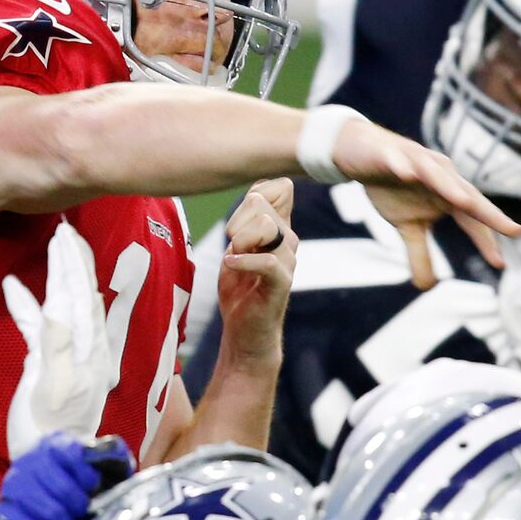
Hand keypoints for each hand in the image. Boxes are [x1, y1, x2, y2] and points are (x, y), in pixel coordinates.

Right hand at [0, 434, 135, 519]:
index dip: (84, 473)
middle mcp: (31, 458)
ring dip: (63, 517)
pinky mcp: (7, 503)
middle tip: (83, 510)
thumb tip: (119, 453)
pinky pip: (28, 519)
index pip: (69, 453)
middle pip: (57, 482)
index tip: (93, 486)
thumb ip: (111, 458)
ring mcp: (16, 480)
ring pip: (44, 504)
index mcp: (55, 443)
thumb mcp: (93, 466)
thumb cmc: (74, 481)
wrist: (42, 495)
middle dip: (75, 500)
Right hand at [4, 220, 113, 458]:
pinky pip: (37, 327)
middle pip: (79, 294)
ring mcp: (65, 354)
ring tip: (51, 246)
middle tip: (64, 230)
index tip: (65, 236)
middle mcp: (83, 347)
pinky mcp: (45, 364)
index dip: (74, 266)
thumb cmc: (52, 430)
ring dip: (55, 276)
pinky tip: (11, 286)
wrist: (48, 461)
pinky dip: (26, 306)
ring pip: (61, 306)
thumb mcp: (55, 389)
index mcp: (90, 350)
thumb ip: (57, 347)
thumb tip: (57, 308)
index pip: (84, 297)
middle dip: (72, 261)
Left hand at [216, 178, 297, 364]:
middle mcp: (288, 240)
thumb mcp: (237, 246)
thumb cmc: (240, 289)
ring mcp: (288, 261)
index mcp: (280, 228)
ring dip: (241, 241)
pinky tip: (232, 266)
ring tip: (235, 258)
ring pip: (267, 226)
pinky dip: (243, 261)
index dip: (256, 192)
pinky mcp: (281, 284)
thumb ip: (246, 220)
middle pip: (262, 201)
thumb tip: (256, 192)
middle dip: (237, 218)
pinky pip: (268, 261)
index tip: (239, 221)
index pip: (281, 187)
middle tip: (233, 245)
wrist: (244, 333)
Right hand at [332, 122, 520, 290]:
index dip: (487, 240)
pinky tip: (406, 174)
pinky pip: (398, 160)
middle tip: (513, 229)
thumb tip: (427, 288)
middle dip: (489, 212)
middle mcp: (441, 174)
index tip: (501, 264)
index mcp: (448, 193)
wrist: (360, 153)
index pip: (473, 219)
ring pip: (436, 174)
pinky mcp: (390, 154)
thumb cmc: (392, 188)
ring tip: (464, 202)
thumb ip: (421, 254)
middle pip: (467, 194)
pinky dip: (403, 166)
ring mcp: (416, 161)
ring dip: (450, 187)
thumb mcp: (407, 226)